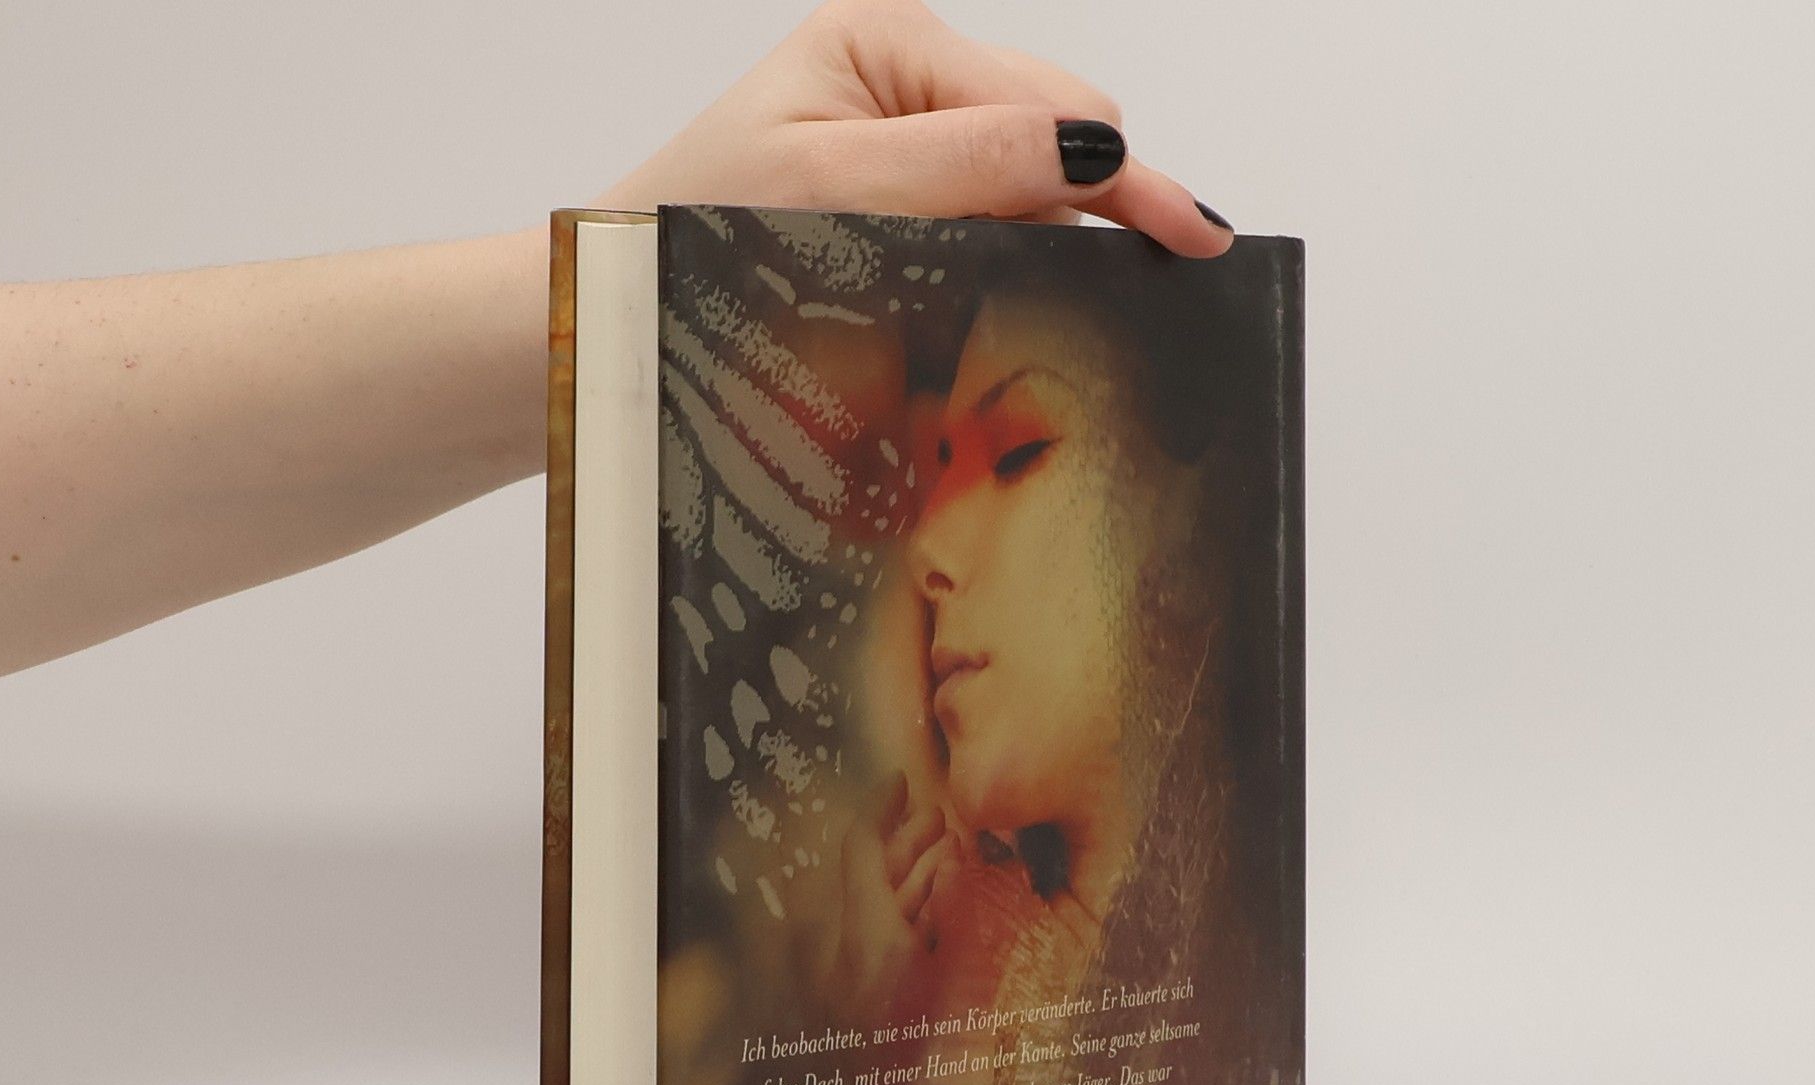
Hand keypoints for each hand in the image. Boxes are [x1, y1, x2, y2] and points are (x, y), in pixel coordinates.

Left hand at [605, 0, 1232, 257]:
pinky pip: (987, 217)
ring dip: (1055, 238)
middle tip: (1141, 295)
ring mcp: (903, 136)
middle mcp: (904, 78)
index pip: (1052, 105)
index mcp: (890, 45)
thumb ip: (965, 166)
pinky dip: (1013, 257)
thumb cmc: (693, 234)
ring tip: (1073, 308)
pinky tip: (1015, 295)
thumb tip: (1094, 151)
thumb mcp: (834, 195)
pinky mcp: (894, 195)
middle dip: (1099, 204)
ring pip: (1028, 182)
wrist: (618, 302)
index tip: (1197, 240)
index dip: (1128, 177)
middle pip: (1054, 135)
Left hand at [807, 770, 961, 1022]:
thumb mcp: (965, 983)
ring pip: (874, 913)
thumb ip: (959, 918)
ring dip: (912, 882)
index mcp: (868, 940)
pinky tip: (939, 913)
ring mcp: (844, 982)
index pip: (862, 849)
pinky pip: (876, 944)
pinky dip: (906, 921)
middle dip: (908, 845)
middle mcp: (844, 956)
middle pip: (869, 879)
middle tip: (939, 818)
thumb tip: (949, 867)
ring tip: (950, 857)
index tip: (901, 781)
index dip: (881, 807)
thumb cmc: (938, 1065)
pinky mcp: (853, 1007)